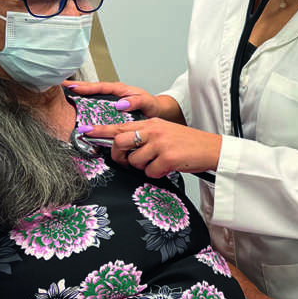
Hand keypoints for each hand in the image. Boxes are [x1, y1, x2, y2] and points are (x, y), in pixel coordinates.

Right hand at [64, 80, 163, 117]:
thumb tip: (122, 103)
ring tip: (62, 97)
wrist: (156, 114)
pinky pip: (95, 109)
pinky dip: (85, 109)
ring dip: (77, 98)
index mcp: (120, 90)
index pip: (100, 86)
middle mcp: (113, 95)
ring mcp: (110, 103)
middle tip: (61, 87)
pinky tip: (75, 113)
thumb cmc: (151, 106)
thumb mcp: (146, 102)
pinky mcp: (110, 112)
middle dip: (76, 88)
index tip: (73, 87)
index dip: (86, 87)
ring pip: (91, 99)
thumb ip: (137, 101)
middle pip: (91, 90)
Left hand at [80, 119, 221, 177]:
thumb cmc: (188, 144)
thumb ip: (145, 137)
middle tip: (128, 162)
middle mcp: (154, 130)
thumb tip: (124, 147)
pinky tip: (167, 168)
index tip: (85, 132)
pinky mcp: (168, 157)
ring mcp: (160, 144)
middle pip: (120, 143)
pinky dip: (157, 174)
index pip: (120, 126)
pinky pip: (150, 172)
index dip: (100, 131)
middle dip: (120, 156)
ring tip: (159, 163)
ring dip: (144, 167)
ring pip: (135, 161)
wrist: (212, 149)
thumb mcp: (165, 134)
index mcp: (152, 123)